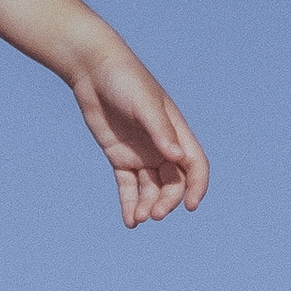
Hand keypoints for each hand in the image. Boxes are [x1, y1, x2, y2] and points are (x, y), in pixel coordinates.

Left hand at [71, 42, 208, 225]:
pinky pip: (128, 185)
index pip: (194, 165)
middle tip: (154, 214)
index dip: (197, 186)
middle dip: (167, 200)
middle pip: (173, 182)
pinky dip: (129, 203)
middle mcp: (162, 146)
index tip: (189, 206)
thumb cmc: (125, 79)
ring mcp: (141, 153)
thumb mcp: (144, 104)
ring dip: (147, 205)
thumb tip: (177, 158)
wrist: (93, 69)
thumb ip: (160, 131)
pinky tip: (129, 220)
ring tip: (137, 218)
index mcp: (176, 132)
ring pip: (151, 188)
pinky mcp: (120, 157)